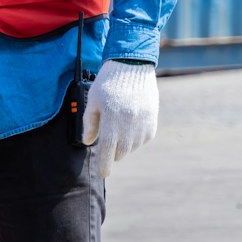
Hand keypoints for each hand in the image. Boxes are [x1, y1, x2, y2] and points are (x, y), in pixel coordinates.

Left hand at [82, 59, 158, 176]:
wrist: (131, 67)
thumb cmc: (107, 83)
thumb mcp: (93, 102)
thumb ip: (90, 123)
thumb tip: (88, 142)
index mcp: (111, 121)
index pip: (107, 150)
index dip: (105, 165)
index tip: (104, 174)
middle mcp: (128, 125)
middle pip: (121, 152)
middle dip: (113, 154)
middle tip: (108, 146)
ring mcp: (142, 124)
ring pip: (133, 146)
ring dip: (125, 146)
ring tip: (118, 132)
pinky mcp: (152, 120)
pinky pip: (144, 138)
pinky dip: (136, 139)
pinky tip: (130, 128)